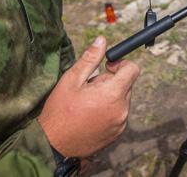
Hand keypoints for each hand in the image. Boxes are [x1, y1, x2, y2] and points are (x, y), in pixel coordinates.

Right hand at [37, 36, 139, 157]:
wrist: (53, 146)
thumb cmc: (60, 112)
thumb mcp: (71, 80)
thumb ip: (90, 59)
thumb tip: (101, 40)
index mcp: (113, 94)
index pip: (132, 70)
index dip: (121, 64)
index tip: (107, 66)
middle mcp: (122, 110)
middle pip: (126, 85)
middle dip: (110, 82)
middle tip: (88, 89)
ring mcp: (120, 124)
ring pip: (122, 99)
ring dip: (109, 97)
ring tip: (87, 104)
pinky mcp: (117, 134)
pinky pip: (119, 114)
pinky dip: (108, 110)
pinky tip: (90, 115)